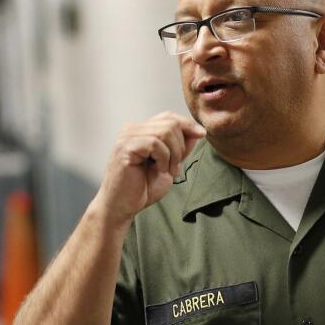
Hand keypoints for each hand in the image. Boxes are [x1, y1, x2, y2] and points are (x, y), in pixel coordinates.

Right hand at [93, 112, 205, 228]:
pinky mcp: (125, 147)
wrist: (123, 207)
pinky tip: (158, 170)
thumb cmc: (142, 188)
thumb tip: (197, 131)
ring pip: (165, 131)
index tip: (202, 134)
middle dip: (181, 146)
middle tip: (175, 168)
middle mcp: (132, 129)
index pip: (168, 116)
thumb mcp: (169, 164)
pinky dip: (163, 158)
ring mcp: (127, 137)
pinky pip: (155, 143)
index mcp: (141, 131)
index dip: (187, 124)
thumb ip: (180, 148)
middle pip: (170, 123)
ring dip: (174, 154)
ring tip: (167, 170)